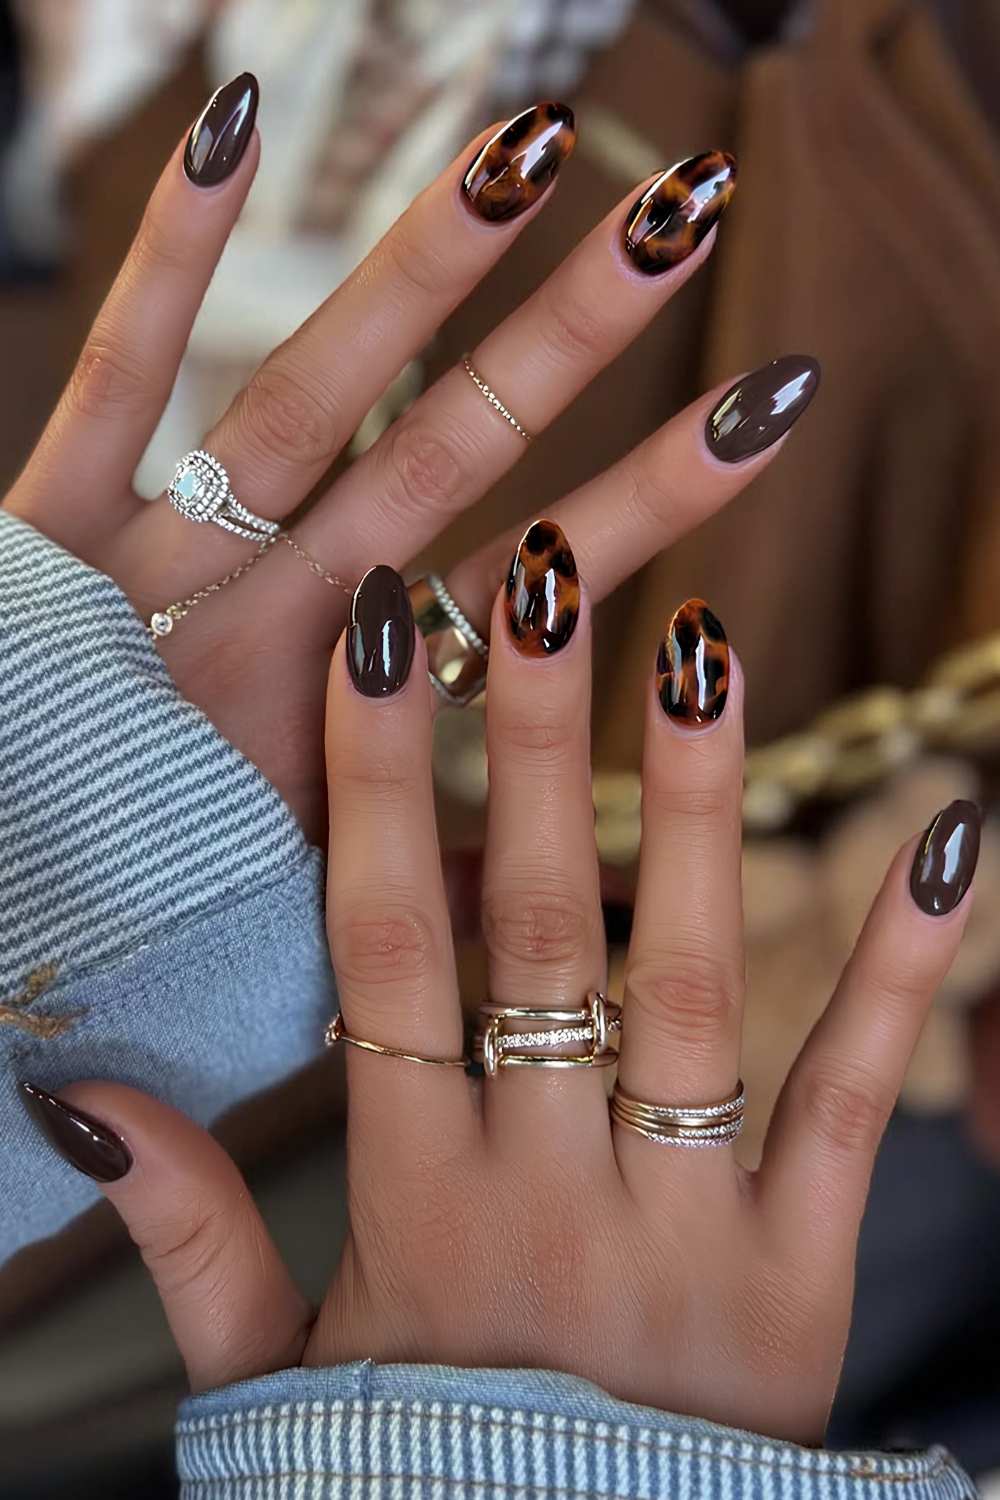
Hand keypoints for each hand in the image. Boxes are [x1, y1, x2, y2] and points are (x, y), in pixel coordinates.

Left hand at [2, 76, 796, 841]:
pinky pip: (115, 382)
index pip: (536, 582)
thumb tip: (549, 889)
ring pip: (312, 396)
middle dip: (573, 336)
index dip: (653, 500)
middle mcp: (279, 619)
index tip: (762, 412)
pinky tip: (234, 126)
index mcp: (360, 708)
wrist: (11, 919)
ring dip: (423, 270)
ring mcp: (163, 568)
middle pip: (450, 452)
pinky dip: (169, 259)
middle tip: (685, 216)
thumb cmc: (161, 913)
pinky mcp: (40, 539)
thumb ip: (435, 874)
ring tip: (528, 146)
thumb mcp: (323, 903)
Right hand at [25, 549, 978, 1444]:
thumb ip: (189, 1235)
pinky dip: (900, 970)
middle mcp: (545, 1194)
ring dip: (696, 807)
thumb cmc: (419, 1472)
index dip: (380, 785)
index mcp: (412, 1202)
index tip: (383, 641)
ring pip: (684, 984)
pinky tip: (949, 839)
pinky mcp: (802, 1276)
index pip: (384, 949)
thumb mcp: (277, 1370)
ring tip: (701, 649)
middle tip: (539, 580)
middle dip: (532, 745)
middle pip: (534, 932)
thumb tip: (78, 1099)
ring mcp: (683, 1229)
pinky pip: (849, 1099)